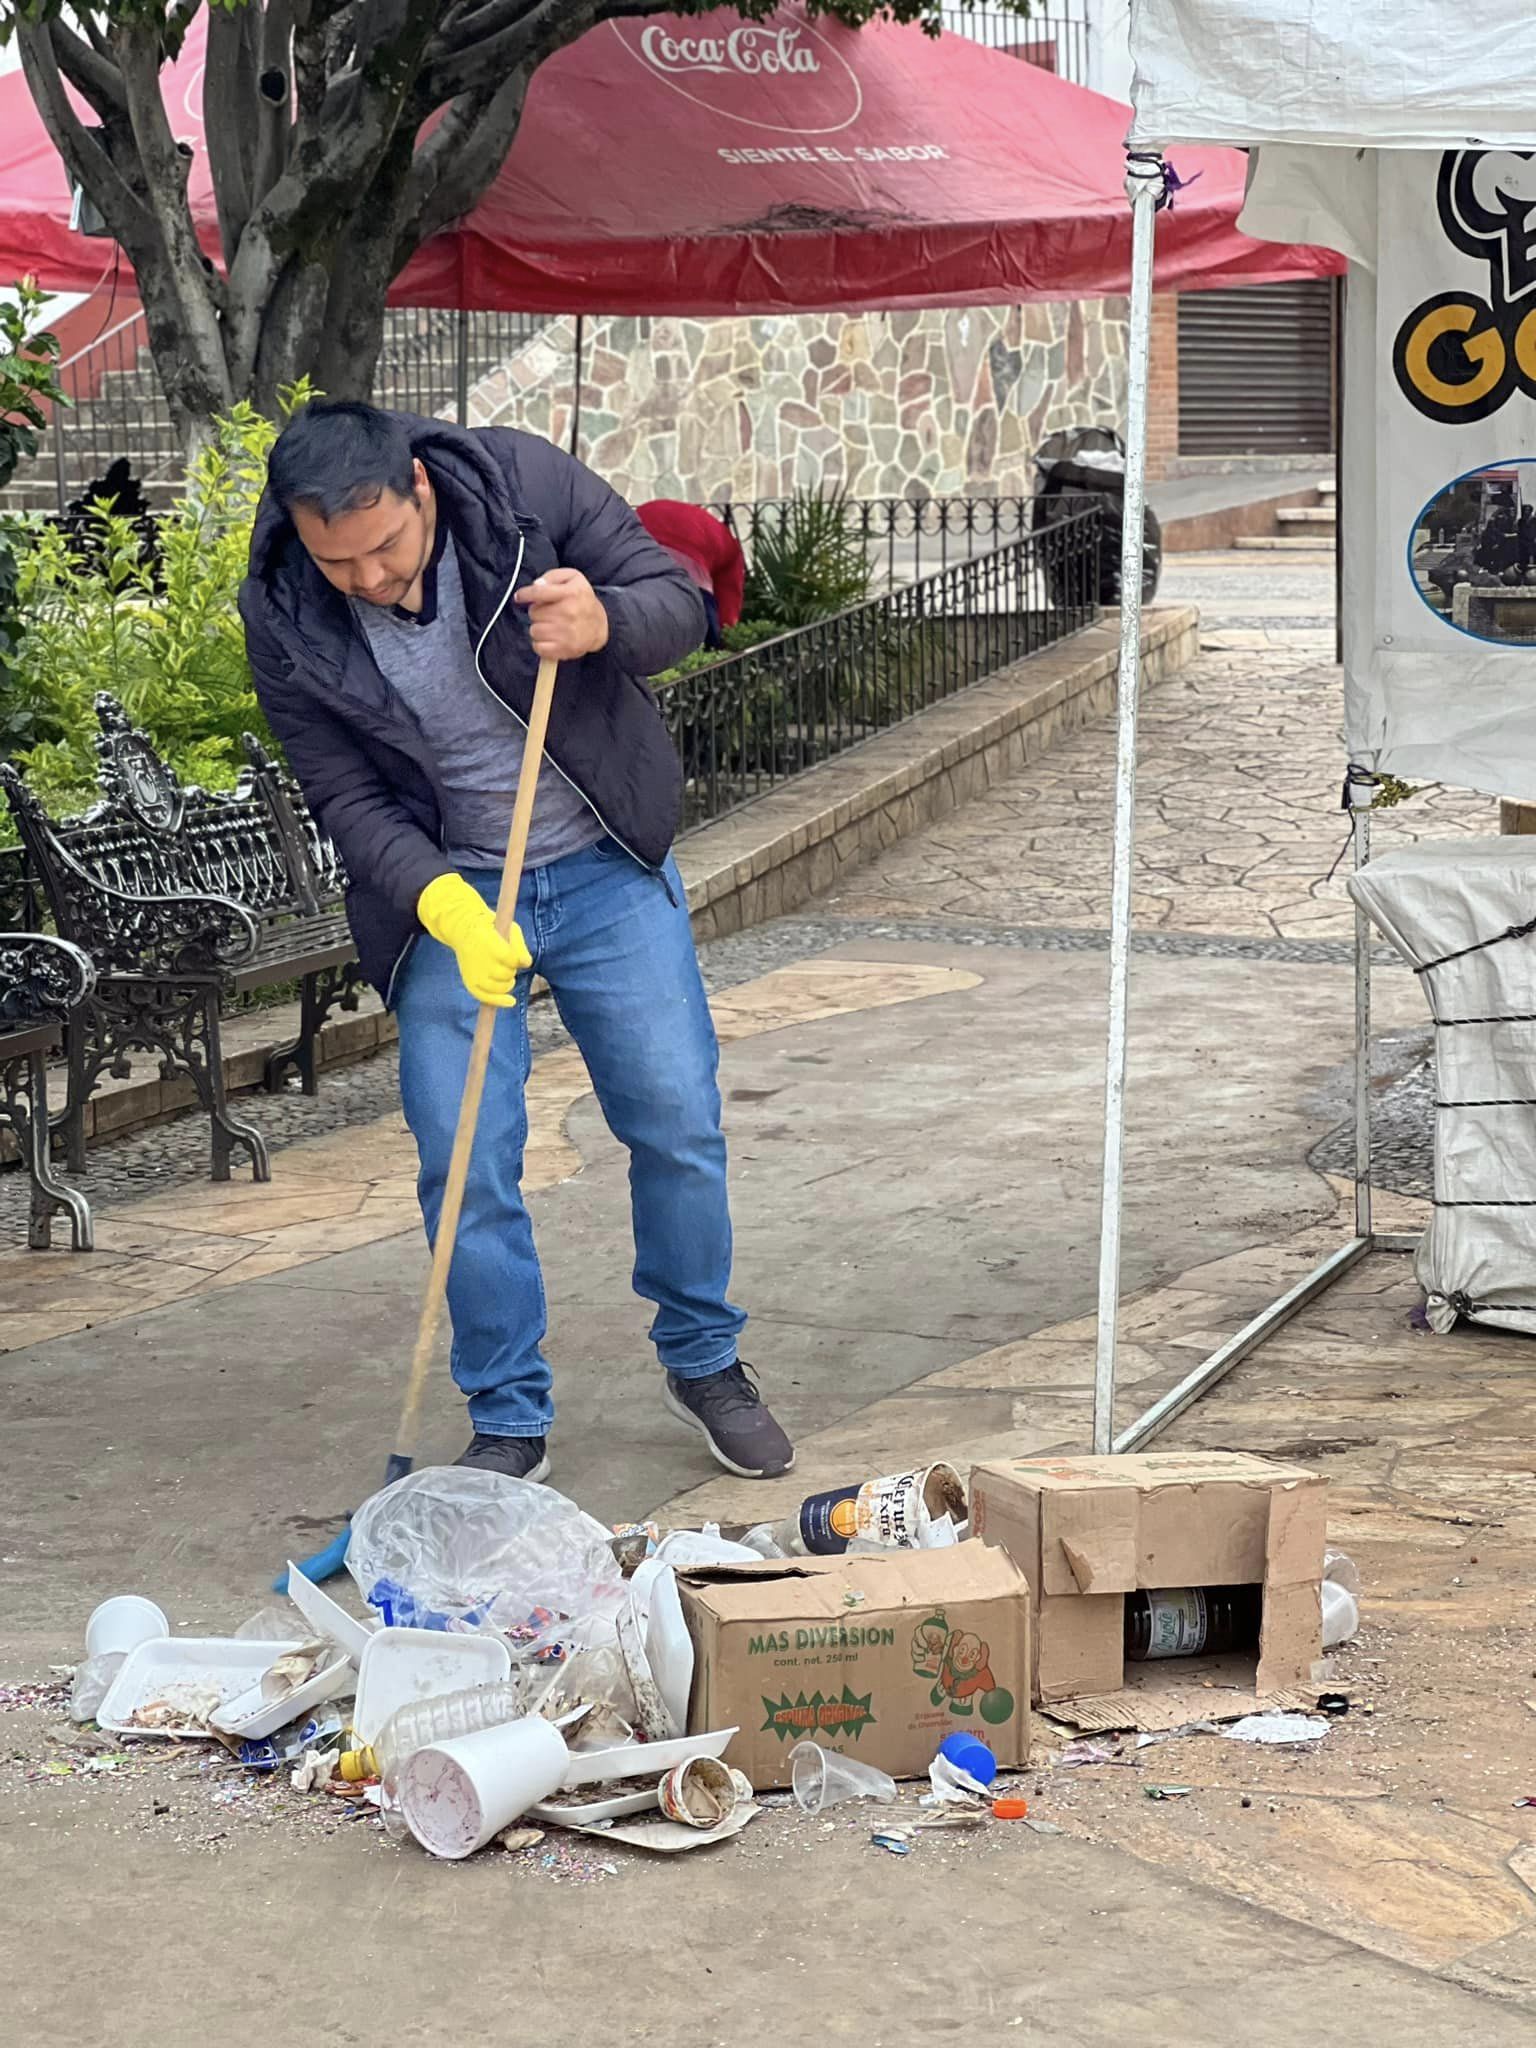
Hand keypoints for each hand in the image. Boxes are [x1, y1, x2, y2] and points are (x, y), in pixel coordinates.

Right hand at [416, 874, 531, 1008]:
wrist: (464, 931)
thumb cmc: (492, 929)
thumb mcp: (509, 929)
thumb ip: (519, 946)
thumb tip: (526, 964)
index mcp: (488, 943)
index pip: (510, 959)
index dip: (516, 961)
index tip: (516, 958)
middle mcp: (480, 960)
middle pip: (506, 974)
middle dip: (511, 970)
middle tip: (506, 962)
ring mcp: (474, 973)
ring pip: (500, 987)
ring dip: (508, 983)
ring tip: (506, 974)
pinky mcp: (470, 982)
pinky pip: (486, 998)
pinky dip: (499, 1001)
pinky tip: (511, 1001)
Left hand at [514, 567, 610, 659]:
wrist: (599, 625)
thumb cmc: (581, 599)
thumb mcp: (572, 578)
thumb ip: (552, 577)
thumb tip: (536, 585)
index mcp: (571, 593)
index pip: (539, 593)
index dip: (525, 594)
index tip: (519, 597)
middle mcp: (569, 612)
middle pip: (534, 613)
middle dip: (538, 612)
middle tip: (549, 612)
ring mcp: (567, 633)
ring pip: (534, 631)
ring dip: (539, 628)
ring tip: (551, 625)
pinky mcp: (565, 649)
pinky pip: (538, 647)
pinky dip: (540, 644)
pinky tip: (550, 638)